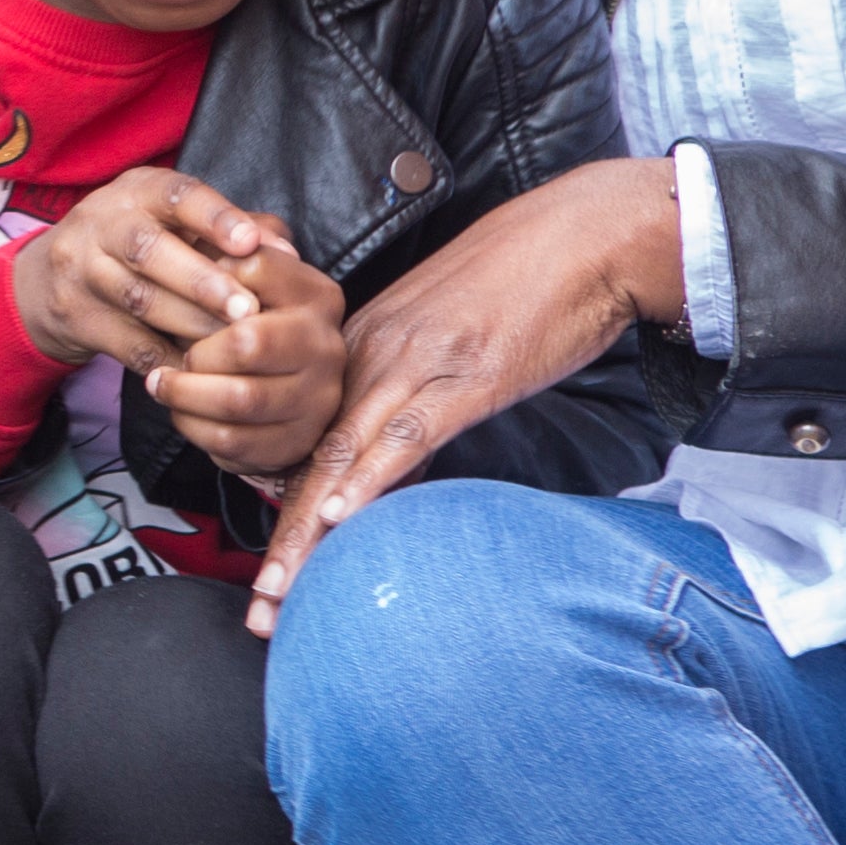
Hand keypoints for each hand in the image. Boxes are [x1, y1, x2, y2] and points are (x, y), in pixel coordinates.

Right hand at [7, 167, 295, 370]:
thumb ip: (238, 229)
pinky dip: (169, 360)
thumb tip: (286, 252)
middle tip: (248, 310)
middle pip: (149, 249)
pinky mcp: (77, 319)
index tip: (249, 244)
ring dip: (191, 324)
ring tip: (232, 344)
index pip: (176, 195)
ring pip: (139, 300)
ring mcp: (83, 271)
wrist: (48, 280)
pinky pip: (129, 345)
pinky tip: (200, 369)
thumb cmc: (141, 243)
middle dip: (203, 282)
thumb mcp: (178, 222)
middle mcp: (103, 223)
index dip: (214, 218)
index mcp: (139, 191)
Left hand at [146, 230, 345, 478]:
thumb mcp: (243, 275)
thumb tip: (225, 236)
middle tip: (171, 353)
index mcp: (318, 295)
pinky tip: (181, 411)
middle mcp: (327, 345)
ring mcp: (318, 398)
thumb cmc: (246, 318)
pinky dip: (195, 427)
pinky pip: (235, 441)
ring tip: (161, 382)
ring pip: (240, 399)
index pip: (255, 271)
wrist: (274, 382)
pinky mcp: (297, 441)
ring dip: (185, 393)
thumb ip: (231, 249)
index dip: (205, 282)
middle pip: (248, 343)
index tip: (179, 290)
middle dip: (196, 351)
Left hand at [247, 152, 684, 637]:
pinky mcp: (467, 375)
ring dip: (308, 537)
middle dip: (282, 547)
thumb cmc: (526, 281)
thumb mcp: (448, 336)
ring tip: (281, 595)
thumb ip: (413, 393)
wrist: (586, 233)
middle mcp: (374, 358)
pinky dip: (370, 480)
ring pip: (343, 460)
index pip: (311, 447)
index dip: (285, 518)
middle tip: (259, 611)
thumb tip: (399, 458)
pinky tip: (341, 519)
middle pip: (312, 465)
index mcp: (364, 349)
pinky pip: (408, 436)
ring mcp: (417, 366)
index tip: (270, 580)